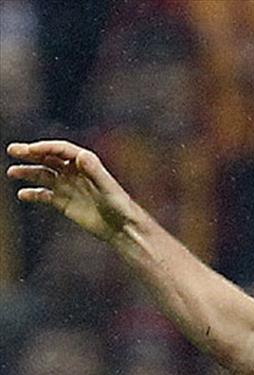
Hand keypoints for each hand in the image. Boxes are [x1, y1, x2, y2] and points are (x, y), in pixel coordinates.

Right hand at [6, 140, 136, 241]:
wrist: (122, 227)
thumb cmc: (120, 205)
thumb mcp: (107, 187)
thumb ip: (95, 171)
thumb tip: (81, 155)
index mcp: (86, 164)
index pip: (61, 150)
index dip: (46, 147)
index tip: (30, 149)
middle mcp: (74, 172)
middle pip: (49, 158)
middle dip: (31, 153)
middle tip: (12, 150)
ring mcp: (68, 187)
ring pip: (43, 175)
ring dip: (28, 172)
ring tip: (12, 172)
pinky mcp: (64, 202)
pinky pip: (44, 195)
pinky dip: (33, 194)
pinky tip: (22, 194)